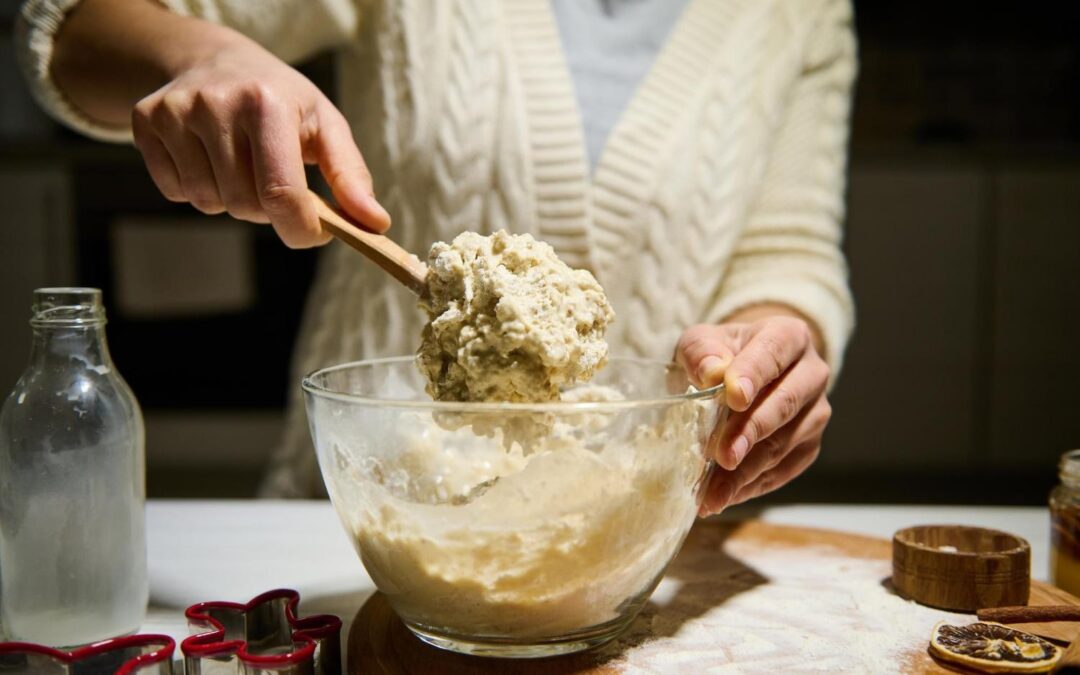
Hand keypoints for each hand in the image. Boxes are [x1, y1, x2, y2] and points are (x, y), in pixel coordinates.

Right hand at [130, 35, 389, 246]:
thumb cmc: (283, 101)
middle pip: (246, 205)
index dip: (302, 229)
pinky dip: (199, 190)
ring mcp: (175, 112)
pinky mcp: (146, 123)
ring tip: (242, 164)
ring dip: (232, 200)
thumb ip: (351, 177)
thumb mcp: (326, 126)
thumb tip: (375, 225)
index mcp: (268, 104)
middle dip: (267, 209)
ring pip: (209, 203)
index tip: (316, 232)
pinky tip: (209, 158)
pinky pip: (176, 193)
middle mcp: (216, 103)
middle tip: (273, 178)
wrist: (216, 60)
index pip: (282, 194)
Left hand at [675, 314, 831, 514]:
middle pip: (786, 403)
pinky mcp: (810, 444)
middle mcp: (812, 373)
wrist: (741, 375)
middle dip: (751, 432)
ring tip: (713, 491)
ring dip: (748, 470)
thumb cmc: (720, 356)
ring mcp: (815, 412)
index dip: (754, 375)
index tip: (733, 398)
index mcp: (789, 336)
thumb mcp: (702, 342)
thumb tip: (712, 373)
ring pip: (786, 443)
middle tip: (722, 456)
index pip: (773, 353)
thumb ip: (702, 352)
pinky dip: (754, 485)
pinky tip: (726, 496)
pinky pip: (786, 468)